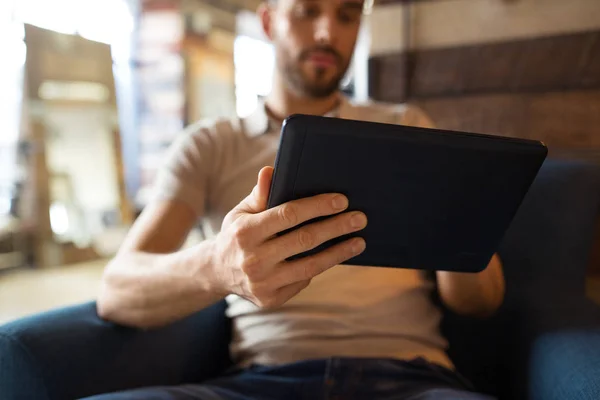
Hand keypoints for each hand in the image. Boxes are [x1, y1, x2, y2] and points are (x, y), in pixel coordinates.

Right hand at [209, 166, 366, 307]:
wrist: (217, 272)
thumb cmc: (236, 234)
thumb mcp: (241, 212)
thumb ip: (259, 194)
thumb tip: (271, 171)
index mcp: (245, 232)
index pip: (288, 215)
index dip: (317, 206)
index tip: (341, 200)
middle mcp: (253, 259)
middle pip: (304, 240)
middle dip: (336, 227)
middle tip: (359, 218)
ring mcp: (263, 283)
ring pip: (310, 265)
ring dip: (339, 252)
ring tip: (359, 241)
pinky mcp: (271, 299)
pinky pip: (304, 280)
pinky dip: (321, 266)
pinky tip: (335, 255)